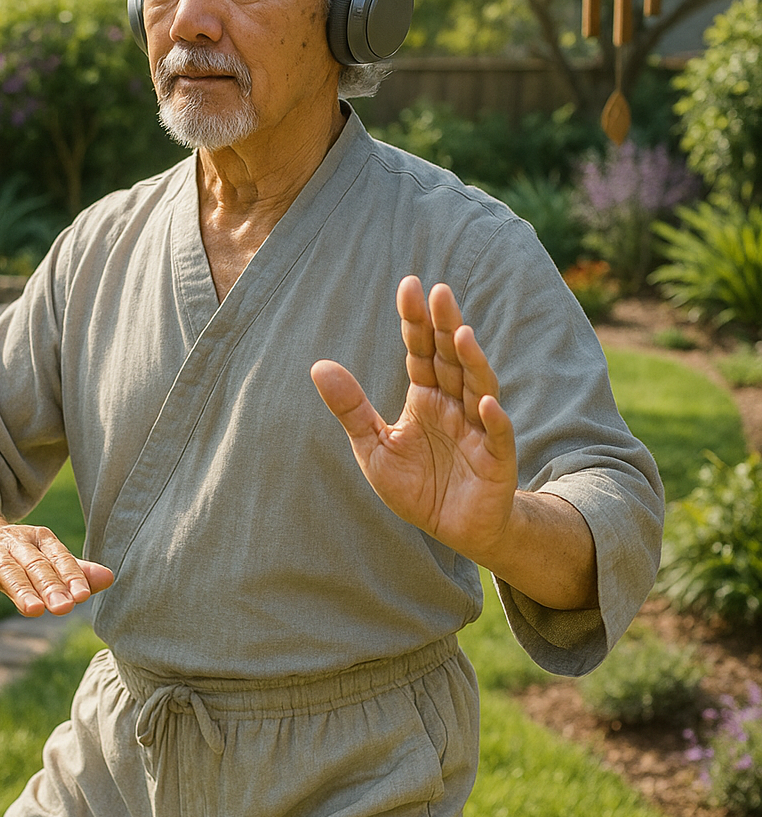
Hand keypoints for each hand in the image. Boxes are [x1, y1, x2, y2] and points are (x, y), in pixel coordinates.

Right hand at [0, 483, 113, 616]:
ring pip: (6, 569)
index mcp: (39, 540)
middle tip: (64, 608)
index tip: (83, 595)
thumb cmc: (15, 554)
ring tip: (33, 609)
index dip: (71, 576)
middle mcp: (15, 543)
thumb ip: (74, 571)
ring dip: (19, 588)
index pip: (59, 558)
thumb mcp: (45, 558)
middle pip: (35, 565)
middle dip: (50, 586)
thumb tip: (110, 578)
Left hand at [310, 276, 518, 565]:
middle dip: (446, 326)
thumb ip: (351, 408)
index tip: (410, 285)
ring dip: (472, 362)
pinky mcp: (495, 460)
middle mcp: (455, 404)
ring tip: (461, 335)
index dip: (416, 320)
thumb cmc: (416, 485)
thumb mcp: (373, 446)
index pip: (421, 350)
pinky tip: (485, 403)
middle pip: (451, 358)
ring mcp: (478, 429)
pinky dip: (494, 420)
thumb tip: (318, 365)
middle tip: (439, 292)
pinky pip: (498, 437)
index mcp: (426, 396)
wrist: (453, 530)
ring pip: (478, 387)